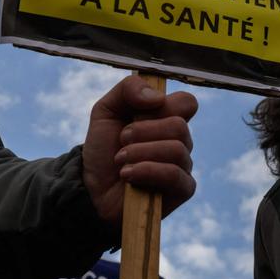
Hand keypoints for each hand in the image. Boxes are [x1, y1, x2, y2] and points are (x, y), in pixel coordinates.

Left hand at [82, 75, 197, 223]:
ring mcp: (183, 165)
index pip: (187, 102)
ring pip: (177, 149)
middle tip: (121, 140)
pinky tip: (128, 175)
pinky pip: (174, 174)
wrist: (92, 187)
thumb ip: (128, 89)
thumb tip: (157, 98)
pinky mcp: (182, 189)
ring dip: (140, 152)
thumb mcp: (106, 110)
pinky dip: (147, 171)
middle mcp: (180, 141)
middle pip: (179, 125)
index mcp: (167, 119)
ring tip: (121, 161)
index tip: (139, 112)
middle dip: (142, 132)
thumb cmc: (103, 148)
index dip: (165, 104)